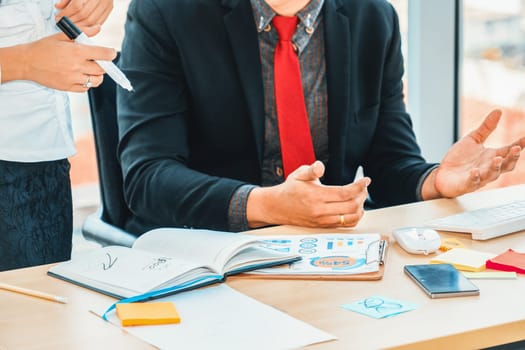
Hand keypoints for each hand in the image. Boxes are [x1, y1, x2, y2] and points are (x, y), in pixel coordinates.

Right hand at [20, 26, 115, 91]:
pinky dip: (87, 84)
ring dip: (97, 76)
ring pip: (96, 81)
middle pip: (102, 70)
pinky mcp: (68, 87)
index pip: (103, 55)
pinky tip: (81, 77)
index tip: (112, 53)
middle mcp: (76, 66)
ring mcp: (72, 79)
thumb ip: (82, 33)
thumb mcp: (62, 36)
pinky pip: (85, 89)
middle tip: (98, 62)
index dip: (110, 54)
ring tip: (91, 71)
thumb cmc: (44, 48)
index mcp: (76, 52)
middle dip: (103, 65)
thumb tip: (98, 28)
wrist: (27, 62)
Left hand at [55, 0, 112, 26]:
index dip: (67, 13)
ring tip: (72, 26)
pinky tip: (83, 25)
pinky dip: (91, 26)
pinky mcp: (110, 7)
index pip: (77, 6)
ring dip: (81, 26)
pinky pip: (100, 21)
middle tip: (64, 23)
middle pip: (85, 15)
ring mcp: (106, 3)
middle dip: (73, 21)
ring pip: (92, 21)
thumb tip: (59, 7)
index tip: (59, 17)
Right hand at [247, 161, 370, 227]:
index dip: (359, 186)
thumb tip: (320, 166)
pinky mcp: (323, 226)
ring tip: (360, 198)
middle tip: (363, 188)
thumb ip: (312, 169)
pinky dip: (354, 217)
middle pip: (351, 206)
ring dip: (360, 207)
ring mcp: (322, 220)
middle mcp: (320, 210)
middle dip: (362, 195)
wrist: (277, 207)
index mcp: (315, 196)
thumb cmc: (290, 190)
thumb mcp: (299, 174)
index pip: (344, 193)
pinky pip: (345, 225)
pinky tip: (355, 209)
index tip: (365, 180)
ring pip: (350, 218)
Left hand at [422, 109, 524, 198]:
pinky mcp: (466, 184)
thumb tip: (498, 111)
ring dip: (495, 167)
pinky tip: (474, 172)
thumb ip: (486, 128)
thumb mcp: (473, 139)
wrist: (442, 173)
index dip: (519, 145)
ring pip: (492, 174)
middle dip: (512, 158)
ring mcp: (479, 177)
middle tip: (516, 149)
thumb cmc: (459, 159)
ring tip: (497, 159)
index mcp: (492, 156)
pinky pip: (472, 182)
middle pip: (506, 165)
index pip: (509, 151)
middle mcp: (488, 168)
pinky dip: (474, 177)